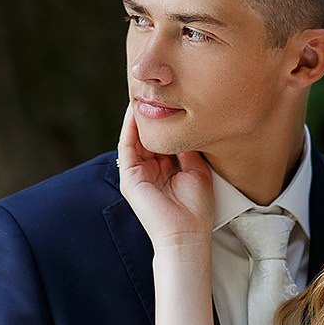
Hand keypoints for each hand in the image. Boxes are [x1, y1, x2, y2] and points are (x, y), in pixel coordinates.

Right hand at [117, 104, 213, 249]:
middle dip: (150, 115)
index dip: (166, 121)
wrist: (187, 234)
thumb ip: (188, 150)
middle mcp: (150, 171)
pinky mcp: (130, 178)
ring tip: (143, 93)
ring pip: (135, 138)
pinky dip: (130, 128)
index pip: (162, 140)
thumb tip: (186, 128)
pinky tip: (136, 111)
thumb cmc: (196, 210)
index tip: (172, 100)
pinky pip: (126, 146)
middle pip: (147, 137)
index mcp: (166, 171)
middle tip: (156, 89)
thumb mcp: (196, 171)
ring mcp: (138, 174)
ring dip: (138, 117)